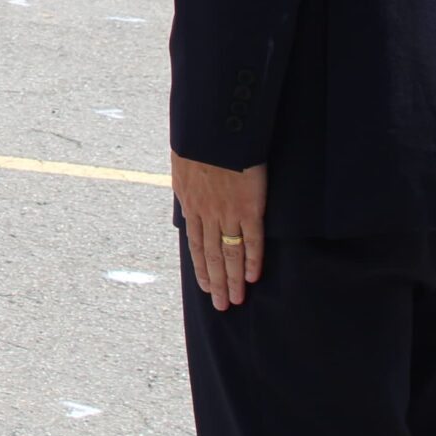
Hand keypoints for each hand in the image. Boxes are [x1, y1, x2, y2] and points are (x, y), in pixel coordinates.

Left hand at [172, 152, 266, 311]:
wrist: (213, 130)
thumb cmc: (198, 140)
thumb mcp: (183, 166)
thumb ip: (188, 185)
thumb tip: (188, 193)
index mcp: (190, 203)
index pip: (196, 244)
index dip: (201, 268)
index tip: (206, 287)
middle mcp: (207, 214)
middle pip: (211, 256)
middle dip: (216, 283)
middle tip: (222, 305)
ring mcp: (227, 213)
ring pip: (230, 254)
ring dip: (232, 280)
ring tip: (236, 300)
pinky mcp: (249, 208)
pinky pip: (252, 240)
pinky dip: (252, 260)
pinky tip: (252, 277)